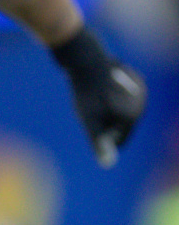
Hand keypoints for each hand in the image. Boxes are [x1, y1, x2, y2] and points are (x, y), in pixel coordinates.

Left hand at [52, 27, 145, 166]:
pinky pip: (113, 101)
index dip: (99, 141)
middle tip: (90, 109)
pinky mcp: (127, 81)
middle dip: (102, 126)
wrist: (84, 59)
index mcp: (135, 115)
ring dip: (102, 114)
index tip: (88, 126)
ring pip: (115, 115)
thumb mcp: (89, 121)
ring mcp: (136, 90)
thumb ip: (99, 143)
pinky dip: (102, 103)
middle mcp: (141, 102)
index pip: (118, 142)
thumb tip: (107, 164)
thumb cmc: (86, 93)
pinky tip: (94, 94)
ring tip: (92, 103)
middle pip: (117, 128)